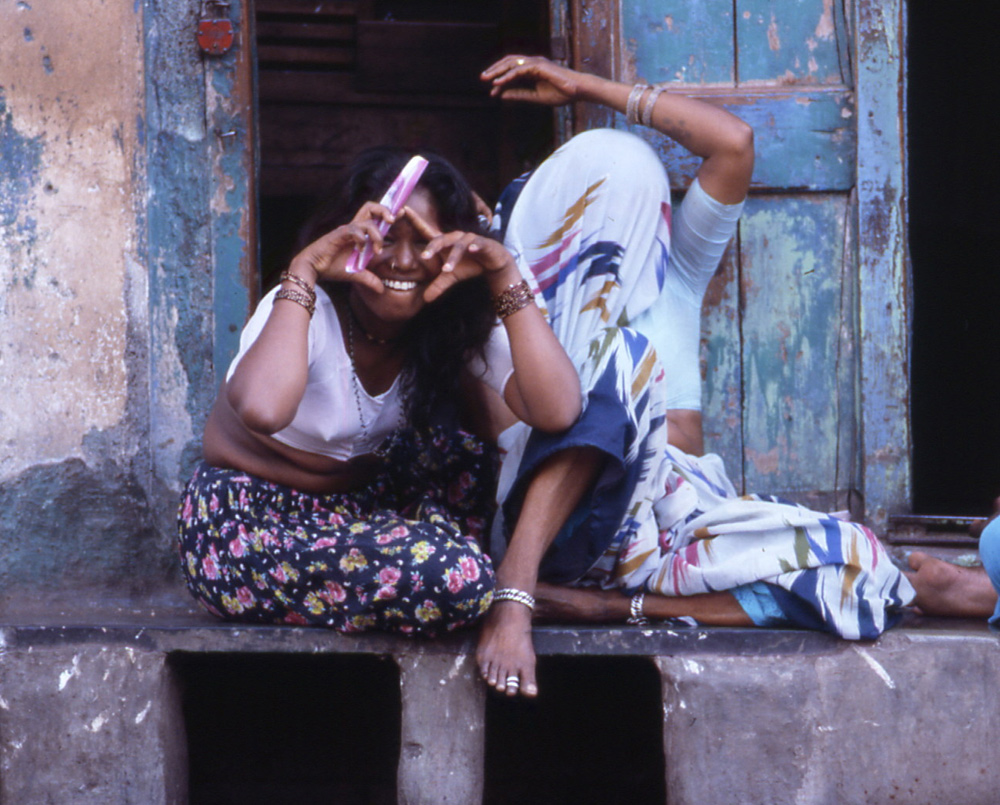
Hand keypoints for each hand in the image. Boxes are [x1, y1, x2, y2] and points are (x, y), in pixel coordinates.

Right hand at [287, 201, 395, 294]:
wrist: (312, 269)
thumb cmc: (331, 268)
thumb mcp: (355, 275)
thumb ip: (369, 279)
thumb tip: (381, 290)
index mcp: (358, 233)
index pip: (374, 216)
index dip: (387, 213)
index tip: (401, 213)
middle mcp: (353, 228)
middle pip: (370, 207)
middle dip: (385, 210)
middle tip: (393, 220)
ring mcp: (346, 230)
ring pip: (367, 222)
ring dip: (376, 235)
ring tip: (377, 250)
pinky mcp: (338, 234)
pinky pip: (354, 230)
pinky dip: (361, 239)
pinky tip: (360, 250)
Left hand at [404, 203, 518, 302]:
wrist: (493, 263)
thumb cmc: (470, 265)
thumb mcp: (452, 277)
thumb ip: (439, 285)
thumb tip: (426, 300)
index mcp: (445, 243)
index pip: (427, 230)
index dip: (416, 219)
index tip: (402, 209)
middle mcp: (455, 238)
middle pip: (441, 239)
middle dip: (433, 247)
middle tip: (425, 257)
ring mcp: (469, 239)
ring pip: (458, 245)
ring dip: (453, 257)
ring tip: (447, 270)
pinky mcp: (482, 243)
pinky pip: (476, 244)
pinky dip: (473, 247)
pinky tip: (471, 250)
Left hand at [481, 55, 584, 106]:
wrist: (577, 91)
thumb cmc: (561, 94)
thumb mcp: (536, 97)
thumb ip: (520, 95)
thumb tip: (502, 96)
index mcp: (532, 70)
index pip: (512, 72)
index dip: (500, 81)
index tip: (492, 92)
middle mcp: (532, 63)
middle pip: (509, 63)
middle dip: (495, 70)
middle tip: (482, 78)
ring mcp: (536, 63)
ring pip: (512, 63)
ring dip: (498, 70)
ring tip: (487, 79)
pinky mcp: (538, 66)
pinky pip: (519, 70)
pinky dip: (508, 76)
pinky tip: (499, 83)